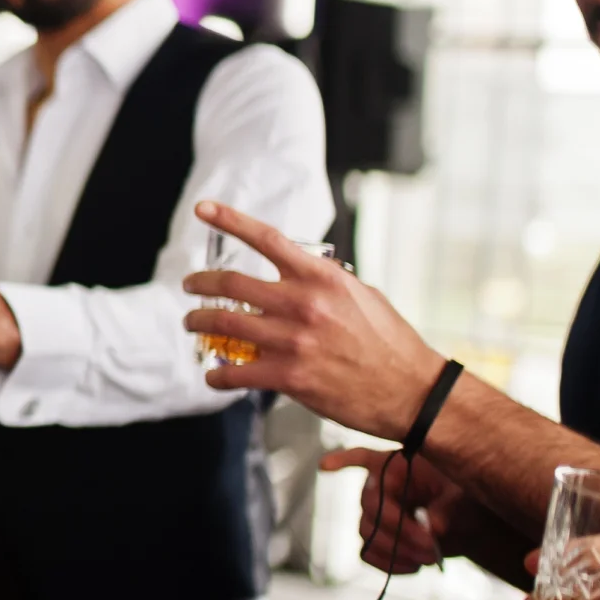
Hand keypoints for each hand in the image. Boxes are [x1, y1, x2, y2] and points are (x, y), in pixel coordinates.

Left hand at [182, 202, 443, 438]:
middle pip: (230, 284)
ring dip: (198, 323)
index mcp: (322, 277)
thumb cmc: (390, 343)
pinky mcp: (288, 377)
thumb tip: (304, 269)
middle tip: (188, 286)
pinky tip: (213, 374)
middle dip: (199, 283)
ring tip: (191, 324)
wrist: (412, 391)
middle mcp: (302, 303)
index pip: (266, 238)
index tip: (202, 209)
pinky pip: (235, 372)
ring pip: (224, 325)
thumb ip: (327, 281)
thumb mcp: (363, 295)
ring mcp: (292, 341)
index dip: (229, 220)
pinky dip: (216, 374)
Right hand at [320, 448, 507, 576]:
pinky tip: (412, 568)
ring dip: (396, 550)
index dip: (344, 461)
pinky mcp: (377, 538)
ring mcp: (375, 514)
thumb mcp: (464, 498)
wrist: (468, 527)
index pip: (364, 458)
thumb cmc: (465, 500)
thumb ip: (448, 508)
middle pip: (371, 508)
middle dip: (400, 531)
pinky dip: (388, 565)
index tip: (325, 467)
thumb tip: (434, 527)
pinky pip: (368, 553)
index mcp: (398, 466)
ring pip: (368, 533)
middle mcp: (379, 487)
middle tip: (430, 547)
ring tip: (428, 559)